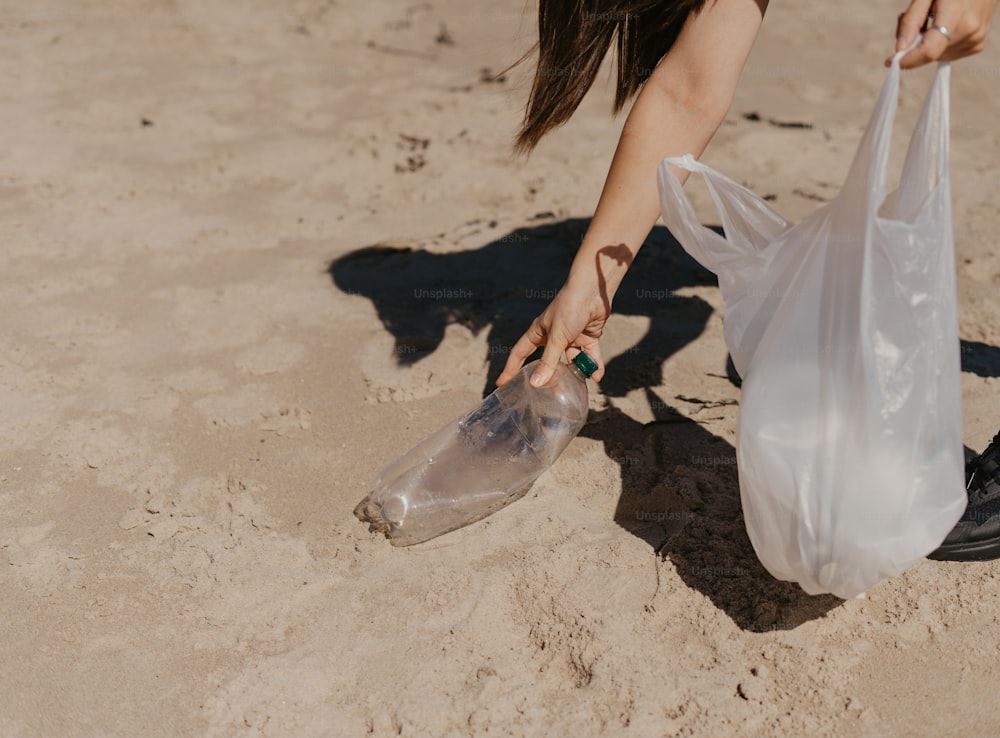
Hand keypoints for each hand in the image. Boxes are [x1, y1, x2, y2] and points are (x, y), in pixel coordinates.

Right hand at [495, 278, 609, 387]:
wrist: (594, 291)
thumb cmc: (569, 308)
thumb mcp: (557, 337)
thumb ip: (548, 361)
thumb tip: (536, 383)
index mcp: (538, 333)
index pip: (520, 354)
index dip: (511, 368)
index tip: (502, 383)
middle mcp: (553, 336)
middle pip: (547, 361)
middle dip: (549, 377)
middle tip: (547, 395)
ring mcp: (571, 337)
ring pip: (572, 361)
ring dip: (577, 371)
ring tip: (578, 386)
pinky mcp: (588, 337)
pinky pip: (590, 356)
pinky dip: (594, 365)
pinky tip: (597, 375)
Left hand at [889, 0, 998, 67]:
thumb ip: (911, 21)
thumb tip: (899, 49)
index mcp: (956, 16)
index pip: (929, 51)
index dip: (908, 60)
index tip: (890, 61)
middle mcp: (969, 31)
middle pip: (929, 54)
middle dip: (915, 44)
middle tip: (919, 20)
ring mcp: (975, 40)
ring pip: (936, 56)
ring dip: (928, 44)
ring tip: (935, 19)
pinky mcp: (977, 45)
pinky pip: (948, 54)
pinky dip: (940, 44)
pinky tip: (946, 26)